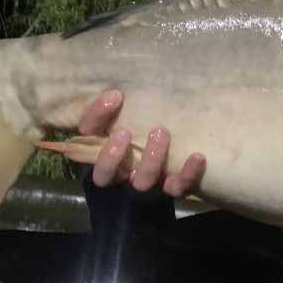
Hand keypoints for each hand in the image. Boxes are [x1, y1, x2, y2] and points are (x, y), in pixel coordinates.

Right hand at [79, 89, 205, 196]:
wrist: (175, 154)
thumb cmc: (143, 130)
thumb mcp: (126, 117)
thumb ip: (115, 108)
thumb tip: (115, 94)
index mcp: (103, 155)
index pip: (85, 142)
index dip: (95, 120)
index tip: (115, 96)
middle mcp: (121, 175)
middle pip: (107, 175)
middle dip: (113, 155)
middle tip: (124, 131)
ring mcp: (146, 184)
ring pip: (143, 183)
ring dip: (150, 159)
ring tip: (161, 131)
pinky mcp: (171, 188)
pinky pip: (178, 187)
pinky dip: (187, 174)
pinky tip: (197, 156)